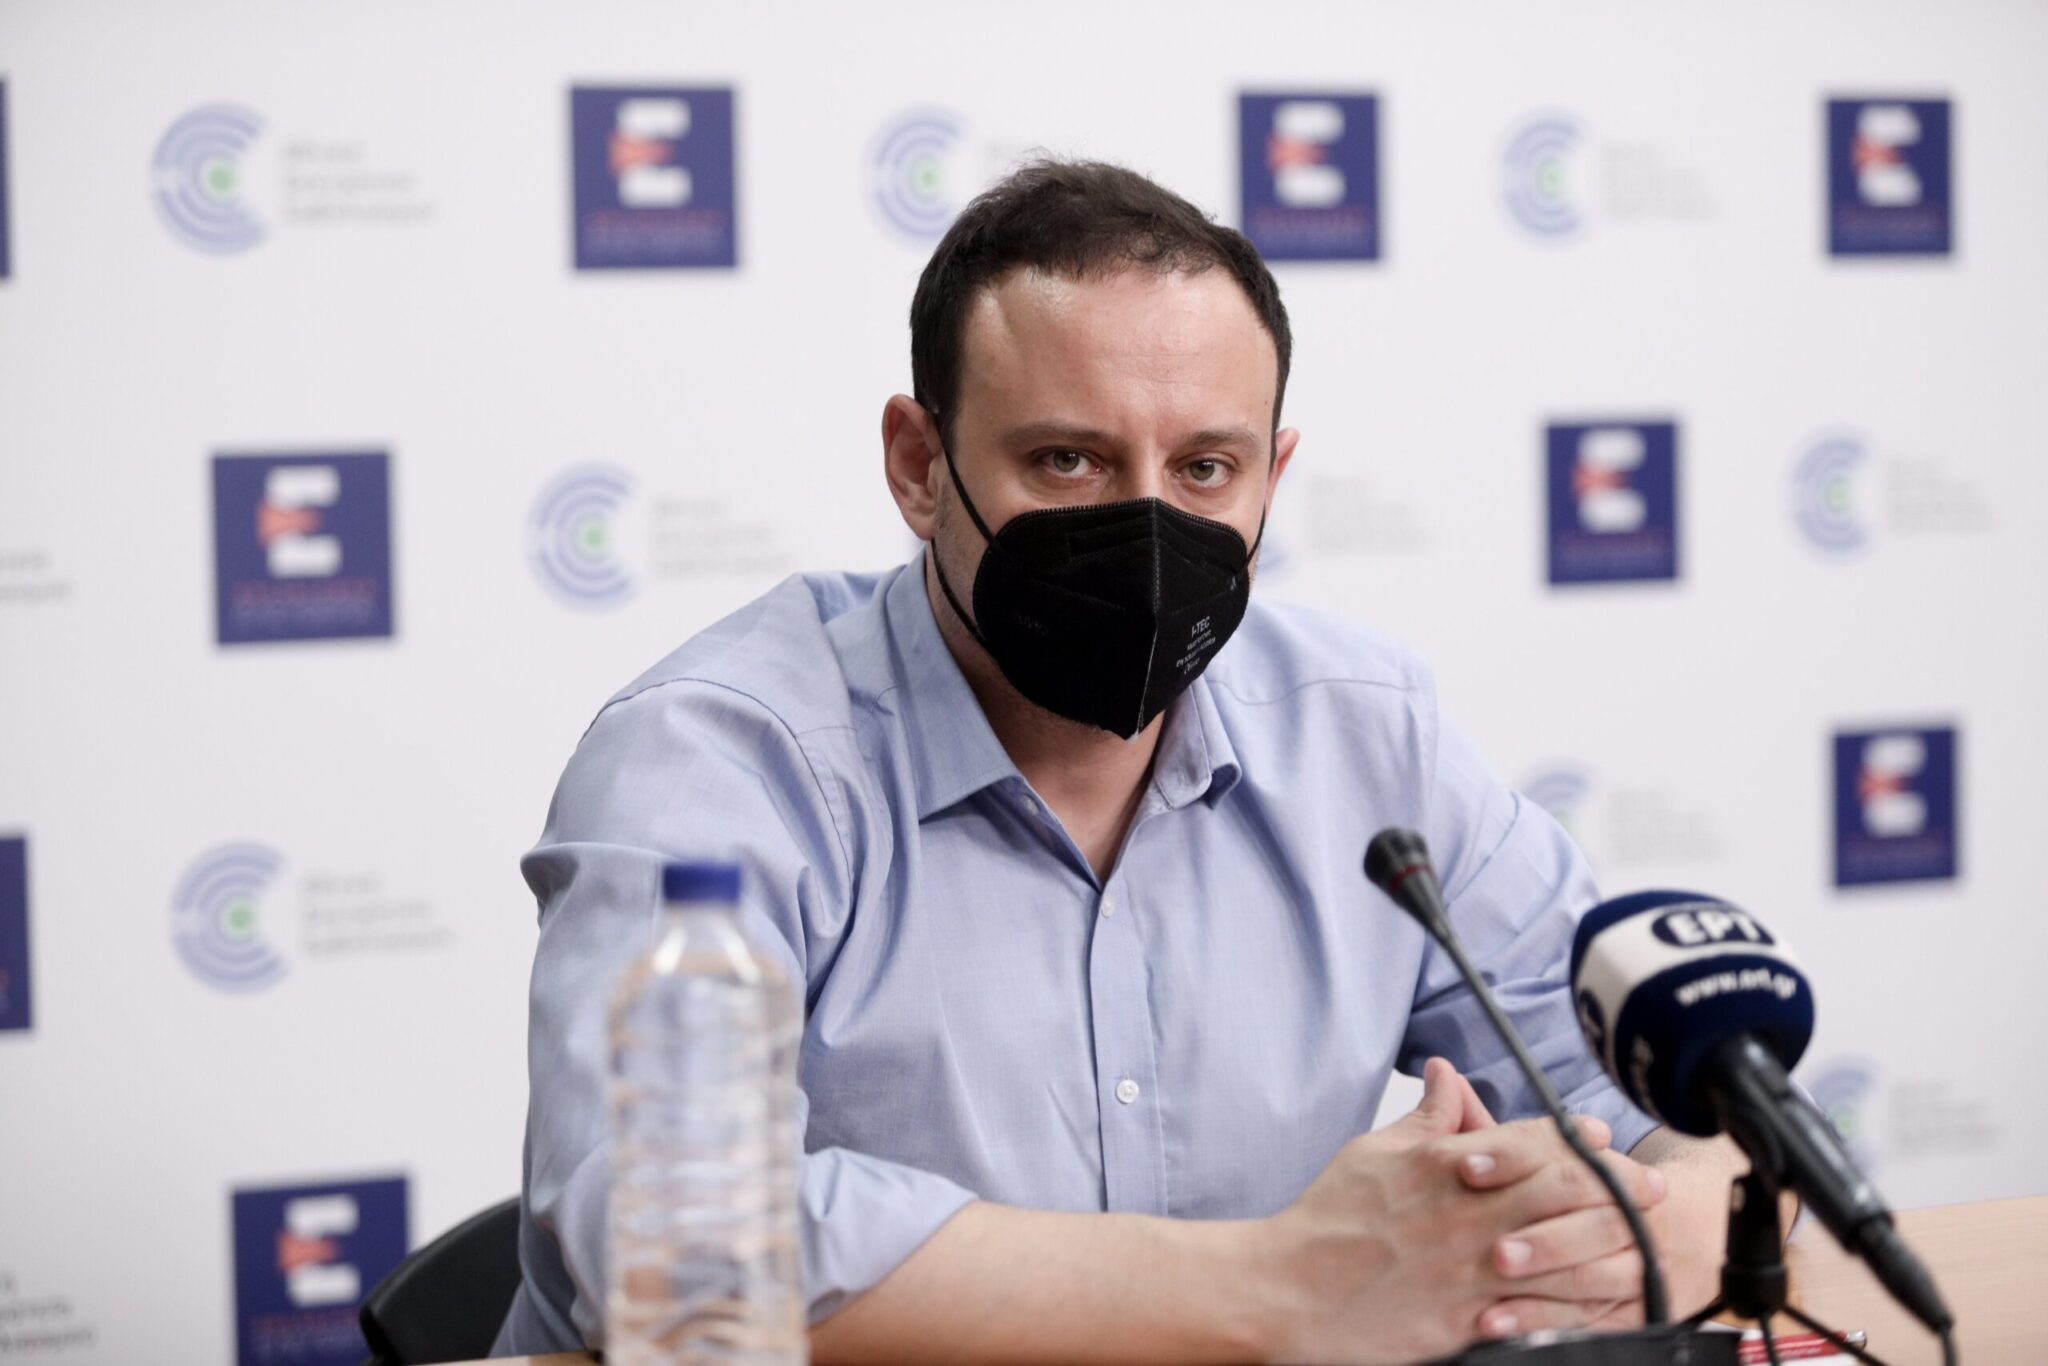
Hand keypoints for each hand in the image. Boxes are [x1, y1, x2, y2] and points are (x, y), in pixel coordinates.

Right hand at [1257, 1060, 1664, 1363]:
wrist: (1289, 1289)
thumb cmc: (1328, 1219)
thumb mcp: (1374, 1151)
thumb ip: (1425, 1117)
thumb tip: (1446, 1075)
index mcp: (1446, 1165)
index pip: (1532, 1140)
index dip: (1578, 1138)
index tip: (1603, 1138)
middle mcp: (1468, 1214)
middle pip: (1567, 1193)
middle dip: (1620, 1188)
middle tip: (1651, 1190)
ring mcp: (1472, 1271)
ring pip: (1568, 1257)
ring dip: (1615, 1249)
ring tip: (1646, 1246)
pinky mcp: (1468, 1322)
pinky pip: (1543, 1316)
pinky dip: (1581, 1310)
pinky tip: (1606, 1307)